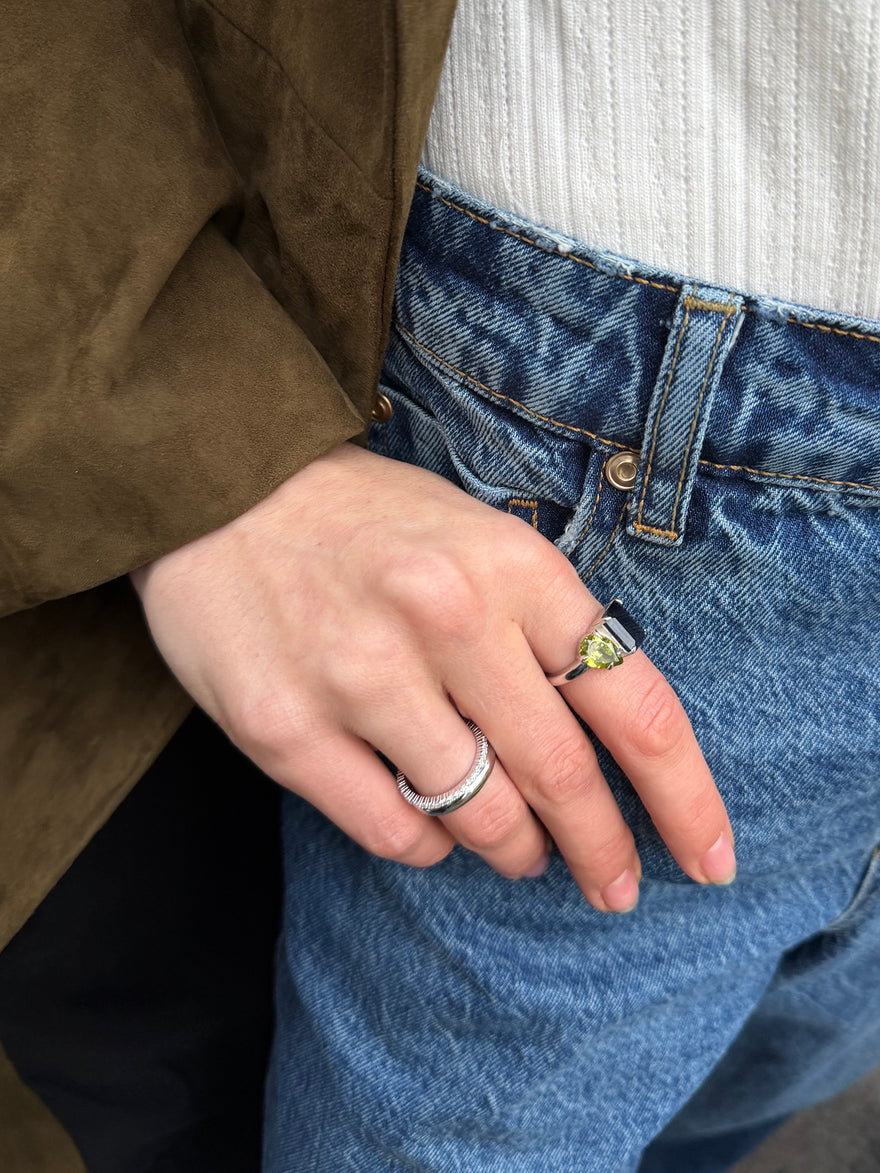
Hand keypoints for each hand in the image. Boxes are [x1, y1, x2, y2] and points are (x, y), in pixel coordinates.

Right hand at [131, 441, 734, 911]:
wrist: (223, 489)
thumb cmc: (368, 521)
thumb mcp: (479, 537)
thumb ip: (544, 628)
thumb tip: (601, 746)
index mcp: (512, 566)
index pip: (634, 704)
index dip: (686, 799)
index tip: (709, 857)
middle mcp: (444, 619)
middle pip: (564, 779)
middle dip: (604, 851)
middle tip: (615, 886)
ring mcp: (361, 678)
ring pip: (481, 818)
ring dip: (516, 849)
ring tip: (519, 846)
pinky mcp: (288, 729)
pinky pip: (394, 834)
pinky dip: (431, 846)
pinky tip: (431, 824)